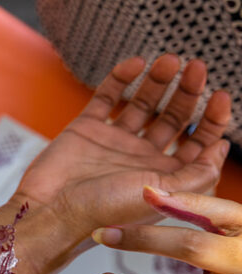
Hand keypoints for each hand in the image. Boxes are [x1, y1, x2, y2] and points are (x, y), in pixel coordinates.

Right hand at [14, 55, 231, 240]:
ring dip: (158, 81)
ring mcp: (113, 141)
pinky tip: (136, 64)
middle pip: (173, 118)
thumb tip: (220, 147)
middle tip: (196, 67)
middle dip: (188, 92)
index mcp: (164, 177)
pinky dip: (120, 78)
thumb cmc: (105, 213)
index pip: (198, 142)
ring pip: (143, 103)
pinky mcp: (86, 129)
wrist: (52, 212)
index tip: (220, 95)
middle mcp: (141, 158)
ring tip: (170, 60)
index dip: (213, 119)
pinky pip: (107, 97)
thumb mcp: (164, 196)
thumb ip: (198, 173)